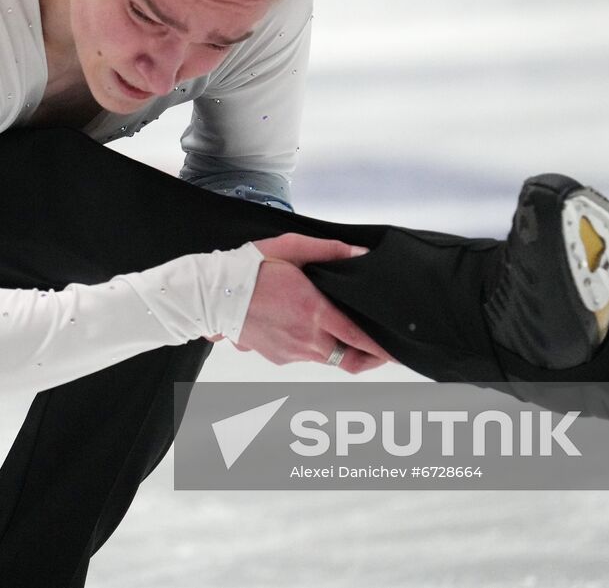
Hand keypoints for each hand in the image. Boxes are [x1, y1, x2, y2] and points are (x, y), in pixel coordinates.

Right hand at [205, 233, 393, 374]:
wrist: (212, 294)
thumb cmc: (249, 270)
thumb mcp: (291, 248)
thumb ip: (331, 251)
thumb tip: (361, 254)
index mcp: (314, 312)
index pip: (360, 340)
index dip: (383, 349)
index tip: (397, 350)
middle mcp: (306, 338)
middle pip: (349, 360)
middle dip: (370, 359)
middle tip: (381, 351)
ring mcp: (291, 352)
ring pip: (327, 358)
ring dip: (339, 349)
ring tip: (341, 331)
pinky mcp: (278, 358)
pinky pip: (304, 356)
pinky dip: (312, 347)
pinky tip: (304, 328)